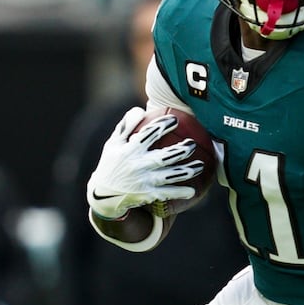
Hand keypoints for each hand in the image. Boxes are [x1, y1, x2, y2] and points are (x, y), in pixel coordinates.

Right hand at [86, 107, 201, 219]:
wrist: (103, 195)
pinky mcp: (147, 195)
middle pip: (164, 157)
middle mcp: (138, 165)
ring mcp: (144, 181)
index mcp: (129, 150)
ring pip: (170, 175)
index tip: (175, 120)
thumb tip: (140, 110)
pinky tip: (192, 191)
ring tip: (200, 165)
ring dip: (187, 171)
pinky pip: (167, 193)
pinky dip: (180, 192)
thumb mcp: (113, 143)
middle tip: (192, 144)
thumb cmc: (110, 163)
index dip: (162, 126)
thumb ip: (126, 126)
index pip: (148, 134)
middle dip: (181, 150)